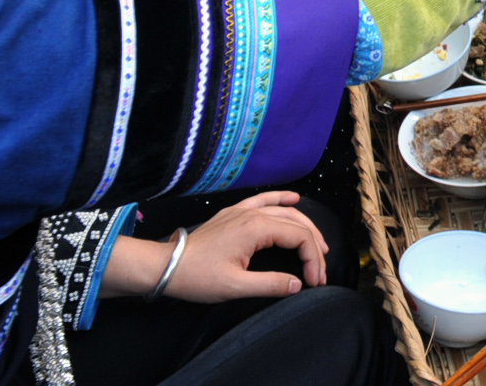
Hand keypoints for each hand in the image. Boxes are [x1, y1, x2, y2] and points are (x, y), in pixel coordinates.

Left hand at [164, 192, 327, 303]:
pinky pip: (264, 200)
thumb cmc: (197, 277)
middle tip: (320, 271)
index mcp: (256, 228)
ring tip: (319, 245)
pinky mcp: (233, 214)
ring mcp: (242, 211)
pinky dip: (281, 198)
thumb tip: (298, 284)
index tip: (314, 281)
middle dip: (314, 247)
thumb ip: (270, 284)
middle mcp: (253, 214)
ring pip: (285, 212)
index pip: (299, 238)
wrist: (165, 266)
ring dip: (305, 227)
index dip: (313, 259)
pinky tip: (293, 198)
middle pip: (297, 224)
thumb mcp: (234, 287)